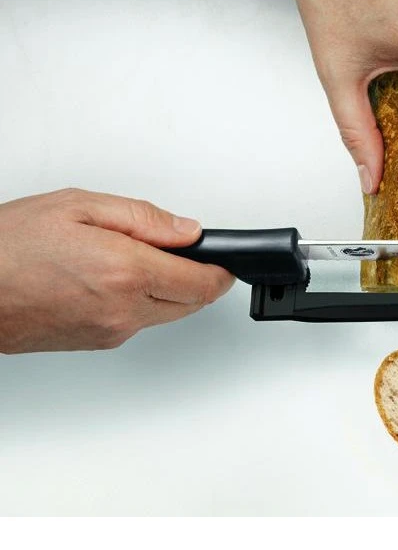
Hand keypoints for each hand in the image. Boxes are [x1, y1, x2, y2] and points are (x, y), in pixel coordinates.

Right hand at [0, 189, 234, 353]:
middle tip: (182, 251)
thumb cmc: (9, 246)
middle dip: (198, 278)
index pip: (202, 282)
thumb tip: (188, 230)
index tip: (225, 259)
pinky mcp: (98, 342)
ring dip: (169, 289)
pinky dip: (143, 301)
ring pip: (167, 313)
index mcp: (125, 271)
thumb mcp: (79, 207)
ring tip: (134, 257)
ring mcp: (111, 331)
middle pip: (192, 302)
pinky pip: (139, 321)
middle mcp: (123, 309)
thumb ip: (144, 218)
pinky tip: (114, 278)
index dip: (221, 270)